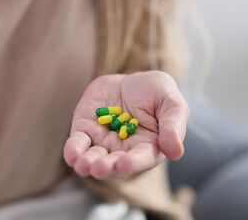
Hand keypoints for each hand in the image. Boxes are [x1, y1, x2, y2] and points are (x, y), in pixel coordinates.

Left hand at [63, 71, 188, 178]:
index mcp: (148, 148)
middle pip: (114, 163)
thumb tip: (176, 152)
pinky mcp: (85, 130)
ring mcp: (103, 142)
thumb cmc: (157, 93)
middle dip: (106, 167)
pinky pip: (78, 143)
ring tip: (82, 165)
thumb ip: (174, 126)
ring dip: (87, 163)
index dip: (133, 163)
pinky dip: (73, 150)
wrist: (130, 79)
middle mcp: (124, 151)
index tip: (124, 164)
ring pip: (94, 157)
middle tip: (99, 168)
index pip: (141, 159)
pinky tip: (71, 155)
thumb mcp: (172, 102)